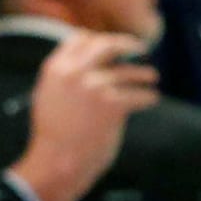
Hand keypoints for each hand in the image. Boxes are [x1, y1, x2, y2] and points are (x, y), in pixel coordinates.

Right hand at [9, 32, 159, 200]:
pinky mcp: (113, 105)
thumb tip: (89, 63)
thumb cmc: (54, 134)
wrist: (58, 160)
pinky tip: (152, 99)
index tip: (110, 46)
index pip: (80, 39)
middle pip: (107, 45)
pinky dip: (149, 97)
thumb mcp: (49, 96)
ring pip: (130, 72)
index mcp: (55, 68)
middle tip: (141, 48)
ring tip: (151, 77)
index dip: (98, 40)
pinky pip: (141, 95)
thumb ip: (66, 77)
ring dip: (144, 74)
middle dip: (127, 44)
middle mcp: (74, 73)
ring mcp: (94, 86)